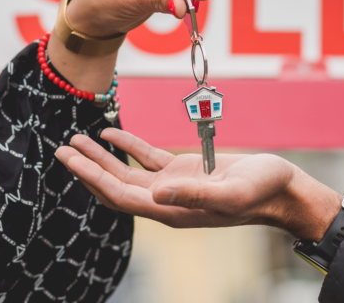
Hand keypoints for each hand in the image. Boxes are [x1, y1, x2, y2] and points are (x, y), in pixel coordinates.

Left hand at [55, 128, 341, 240]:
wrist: (281, 188)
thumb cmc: (263, 192)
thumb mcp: (233, 192)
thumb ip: (196, 196)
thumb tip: (156, 196)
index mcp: (172, 210)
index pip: (120, 196)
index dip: (93, 179)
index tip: (70, 160)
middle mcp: (166, 200)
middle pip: (115, 185)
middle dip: (87, 168)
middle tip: (62, 149)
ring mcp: (173, 185)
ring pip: (127, 172)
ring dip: (102, 158)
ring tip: (77, 140)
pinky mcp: (183, 170)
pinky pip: (147, 158)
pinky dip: (128, 146)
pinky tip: (112, 133)